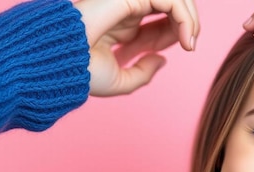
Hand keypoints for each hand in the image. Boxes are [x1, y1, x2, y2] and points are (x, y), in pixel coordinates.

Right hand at [75, 0, 199, 95]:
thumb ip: (142, 72)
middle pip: (170, 4)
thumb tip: (162, 59)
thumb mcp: (119, 80)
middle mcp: (126, 9)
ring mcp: (128, 0)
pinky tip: (186, 37)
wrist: (63, 63)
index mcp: (122, 25)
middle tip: (190, 44)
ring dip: (189, 16)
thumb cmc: (81, 72)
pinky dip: (184, 16)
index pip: (162, 19)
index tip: (186, 48)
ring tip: (190, 41)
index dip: (179, 31)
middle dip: (188, 21)